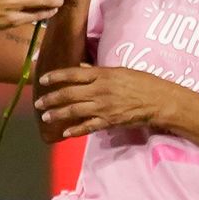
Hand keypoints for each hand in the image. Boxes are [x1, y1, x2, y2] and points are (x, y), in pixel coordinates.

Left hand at [35, 65, 169, 137]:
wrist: (160, 101)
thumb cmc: (143, 82)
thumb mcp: (120, 70)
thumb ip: (98, 70)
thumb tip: (81, 66)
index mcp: (102, 75)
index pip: (73, 74)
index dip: (55, 76)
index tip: (42, 79)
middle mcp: (99, 90)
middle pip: (68, 94)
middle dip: (51, 98)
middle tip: (38, 102)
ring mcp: (103, 107)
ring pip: (74, 110)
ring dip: (57, 114)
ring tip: (45, 116)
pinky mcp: (109, 121)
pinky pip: (88, 126)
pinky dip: (75, 130)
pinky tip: (65, 133)